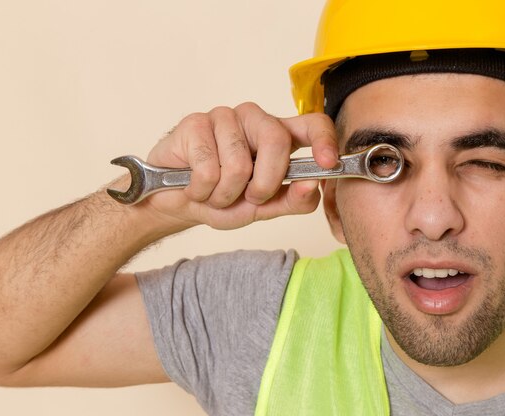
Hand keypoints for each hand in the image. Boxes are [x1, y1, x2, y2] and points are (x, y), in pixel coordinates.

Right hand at [136, 102, 338, 231]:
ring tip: (215, 192)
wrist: (177, 203)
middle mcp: (255, 120)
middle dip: (263, 185)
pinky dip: (202, 190)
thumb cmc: (223, 199)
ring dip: (225, 194)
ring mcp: (224, 117)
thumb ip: (292, 201)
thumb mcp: (264, 208)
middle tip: (246, 197)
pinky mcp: (195, 122)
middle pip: (277, 143)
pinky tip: (195, 186)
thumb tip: (310, 186)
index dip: (324, 140)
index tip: (327, 163)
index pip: (312, 123)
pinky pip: (207, 167)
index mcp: (279, 136)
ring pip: (238, 163)